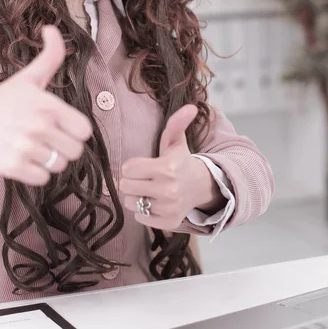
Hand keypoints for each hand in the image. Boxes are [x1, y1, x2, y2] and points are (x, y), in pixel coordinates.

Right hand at [0, 25, 92, 185]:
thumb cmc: (3, 101)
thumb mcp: (28, 78)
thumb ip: (49, 56)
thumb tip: (51, 28)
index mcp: (47, 105)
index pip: (84, 131)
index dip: (75, 131)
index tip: (60, 126)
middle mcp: (38, 126)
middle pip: (75, 151)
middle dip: (62, 147)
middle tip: (44, 138)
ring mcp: (25, 148)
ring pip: (59, 165)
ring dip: (48, 160)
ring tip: (31, 147)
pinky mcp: (13, 167)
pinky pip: (43, 179)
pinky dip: (35, 173)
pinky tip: (23, 159)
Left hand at [120, 104, 220, 229]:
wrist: (201, 186)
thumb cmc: (181, 161)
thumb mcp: (176, 141)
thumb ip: (176, 123)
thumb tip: (190, 106)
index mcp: (167, 168)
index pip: (127, 169)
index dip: (131, 166)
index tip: (142, 165)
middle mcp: (168, 189)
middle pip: (126, 186)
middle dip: (131, 181)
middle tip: (144, 177)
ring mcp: (169, 208)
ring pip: (131, 203)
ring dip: (136, 197)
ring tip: (150, 189)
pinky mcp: (168, 222)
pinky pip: (140, 217)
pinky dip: (144, 211)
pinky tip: (156, 202)